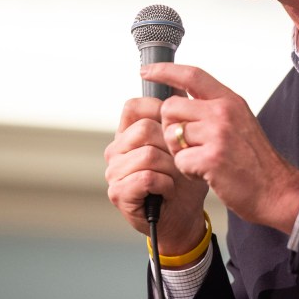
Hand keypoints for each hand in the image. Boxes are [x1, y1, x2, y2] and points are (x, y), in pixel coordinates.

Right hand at [104, 96, 208, 255]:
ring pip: (148, 154)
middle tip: (178, 162)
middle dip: (171, 146)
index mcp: (127, 132)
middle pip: (144, 129)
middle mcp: (116, 149)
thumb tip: (177, 82)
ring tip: (173, 178)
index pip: (134, 106)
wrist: (184, 216)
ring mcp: (114, 171)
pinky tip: (168, 191)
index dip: (159, 112)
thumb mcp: (183, 142)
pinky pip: (147, 178)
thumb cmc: (183, 179)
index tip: (174, 128)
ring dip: (170, 168)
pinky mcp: (118, 193)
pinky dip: (165, 184)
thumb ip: (176, 116)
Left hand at [145, 63, 298, 234]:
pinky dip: (187, 171)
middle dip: (170, 128)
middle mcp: (223, 112)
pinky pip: (179, 160)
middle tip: (187, 145)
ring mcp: (218, 134)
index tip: (147, 71)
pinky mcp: (212, 158)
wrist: (277, 190)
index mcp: (230, 100)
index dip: (165, 70)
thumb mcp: (240, 122)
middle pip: (171, 108)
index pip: (191, 75)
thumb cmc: (256, 162)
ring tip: (200, 160)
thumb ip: (213, 109)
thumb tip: (180, 101)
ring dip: (179, 152)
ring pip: (171, 135)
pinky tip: (205, 173)